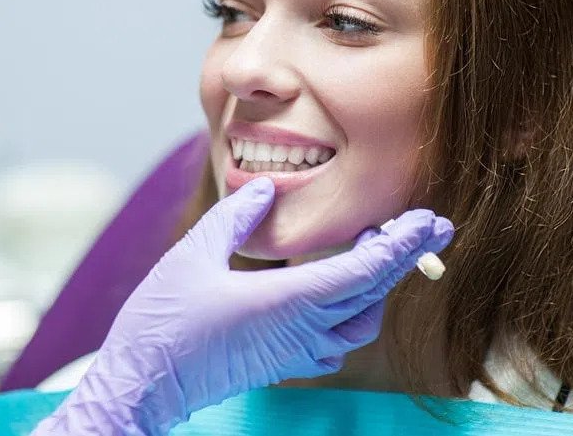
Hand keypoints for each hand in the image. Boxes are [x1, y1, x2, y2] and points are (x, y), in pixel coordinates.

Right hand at [32, 177, 453, 434]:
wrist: (143, 383)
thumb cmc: (163, 321)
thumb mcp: (194, 254)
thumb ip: (235, 217)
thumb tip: (266, 189)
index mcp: (287, 301)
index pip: (364, 271)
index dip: (401, 244)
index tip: (429, 221)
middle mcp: (301, 330)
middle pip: (372, 294)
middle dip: (405, 257)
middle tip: (429, 225)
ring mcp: (294, 353)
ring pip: (360, 323)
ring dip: (379, 287)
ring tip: (379, 252)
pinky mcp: (282, 364)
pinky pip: (336, 343)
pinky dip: (352, 316)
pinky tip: (339, 297)